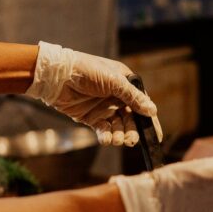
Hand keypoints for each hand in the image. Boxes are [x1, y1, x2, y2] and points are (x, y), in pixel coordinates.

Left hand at [26, 41, 161, 146]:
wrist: (56, 76)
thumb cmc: (86, 71)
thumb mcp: (114, 81)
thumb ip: (133, 97)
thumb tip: (152, 111)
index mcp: (125, 84)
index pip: (142, 104)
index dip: (149, 120)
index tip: (155, 136)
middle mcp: (116, 96)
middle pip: (131, 118)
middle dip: (132, 130)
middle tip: (131, 140)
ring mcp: (104, 108)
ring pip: (118, 126)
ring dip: (120, 135)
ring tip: (118, 140)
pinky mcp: (91, 117)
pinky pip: (103, 130)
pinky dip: (107, 136)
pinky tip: (107, 140)